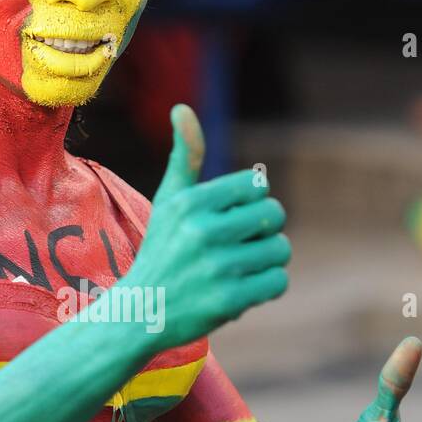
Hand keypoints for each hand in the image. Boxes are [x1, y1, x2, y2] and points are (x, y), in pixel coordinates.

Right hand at [124, 103, 290, 348]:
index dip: (253, 203)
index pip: (258, 186)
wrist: (141, 312)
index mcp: (192, 202)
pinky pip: (278, 281)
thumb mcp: (169, 201)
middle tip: (240, 245)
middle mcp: (203, 231)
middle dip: (264, 231)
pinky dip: (268, 286)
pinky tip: (244, 289)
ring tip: (241, 268)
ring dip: (267, 261)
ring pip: (280, 249)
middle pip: (275, 215)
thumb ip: (185, 157)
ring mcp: (217, 267)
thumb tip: (182, 108)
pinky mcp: (229, 300)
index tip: (233, 218)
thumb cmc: (162, 250)